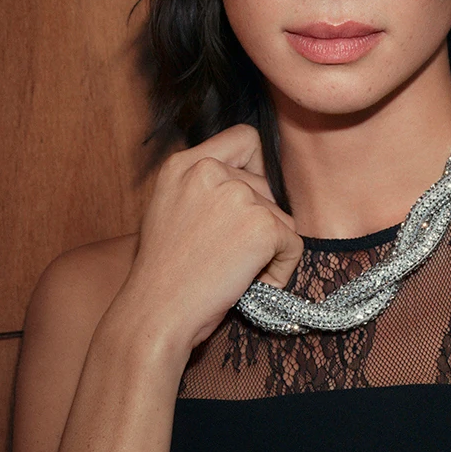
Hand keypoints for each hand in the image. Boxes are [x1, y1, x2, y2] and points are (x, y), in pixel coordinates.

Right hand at [118, 124, 303, 358]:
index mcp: (184, 164)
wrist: (156, 312)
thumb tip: (253, 186)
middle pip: (267, 186)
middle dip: (259, 222)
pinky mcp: (262, 225)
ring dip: (268, 250)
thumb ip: (204, 189)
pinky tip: (248, 284)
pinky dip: (280, 270)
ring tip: (232, 272)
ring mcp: (238, 195)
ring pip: (283, 218)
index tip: (249, 201)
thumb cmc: (162, 275)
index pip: (245, 138)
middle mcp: (210, 170)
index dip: (256, 169)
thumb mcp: (170, 210)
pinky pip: (294, 245)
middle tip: (227, 256)